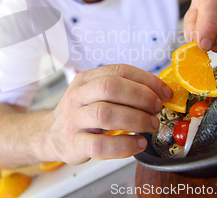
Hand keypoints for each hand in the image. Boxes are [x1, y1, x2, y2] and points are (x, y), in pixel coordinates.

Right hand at [47, 64, 172, 164]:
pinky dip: (124, 145)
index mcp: (86, 79)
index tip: (165, 93)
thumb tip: (159, 93)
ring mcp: (73, 120)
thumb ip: (121, 90)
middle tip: (156, 109)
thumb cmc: (82, 114)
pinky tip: (138, 144)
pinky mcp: (74, 144)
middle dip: (140, 97)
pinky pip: (100, 145)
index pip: (120, 71)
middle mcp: (77, 96)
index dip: (147, 80)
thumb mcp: (95, 94)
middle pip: (110, 87)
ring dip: (135, 119)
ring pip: (104, 114)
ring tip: (151, 125)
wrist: (51, 135)